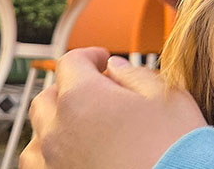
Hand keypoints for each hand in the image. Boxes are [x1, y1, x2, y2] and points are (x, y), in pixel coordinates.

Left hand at [20, 48, 206, 168]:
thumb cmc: (175, 148)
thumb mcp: (167, 96)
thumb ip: (136, 75)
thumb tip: (115, 68)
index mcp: (83, 98)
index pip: (71, 62)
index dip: (90, 56)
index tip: (103, 60)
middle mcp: (58, 129)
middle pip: (49, 96)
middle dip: (71, 87)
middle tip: (97, 90)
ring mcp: (52, 161)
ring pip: (39, 132)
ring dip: (57, 121)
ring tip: (85, 125)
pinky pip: (39, 163)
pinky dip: (50, 153)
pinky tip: (74, 153)